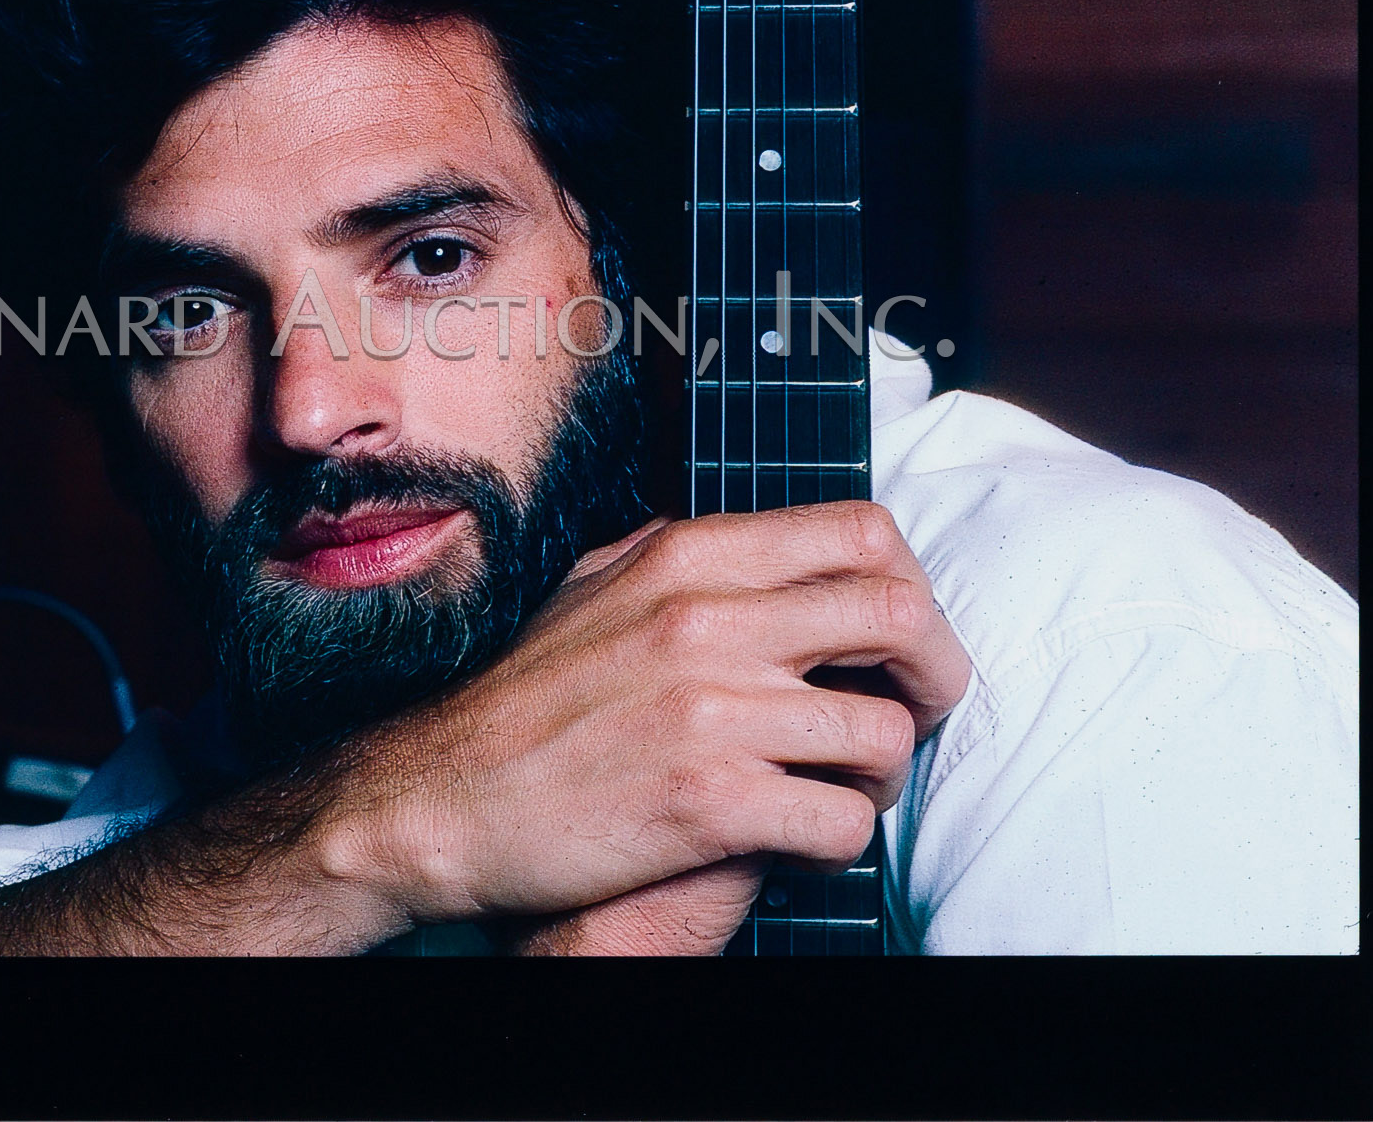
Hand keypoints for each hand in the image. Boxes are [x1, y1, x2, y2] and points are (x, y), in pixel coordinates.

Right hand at [314, 501, 970, 949]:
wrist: (437, 799)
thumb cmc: (515, 703)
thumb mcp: (591, 589)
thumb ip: (675, 557)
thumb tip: (759, 549)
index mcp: (685, 558)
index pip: (861, 533)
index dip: (909, 587)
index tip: (898, 636)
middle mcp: (706, 620)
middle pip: (899, 618)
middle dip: (934, 674)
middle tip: (916, 712)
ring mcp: (710, 710)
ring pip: (885, 733)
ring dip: (882, 774)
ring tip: (842, 788)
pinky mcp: (709, 802)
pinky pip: (841, 822)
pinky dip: (838, 840)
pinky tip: (797, 837)